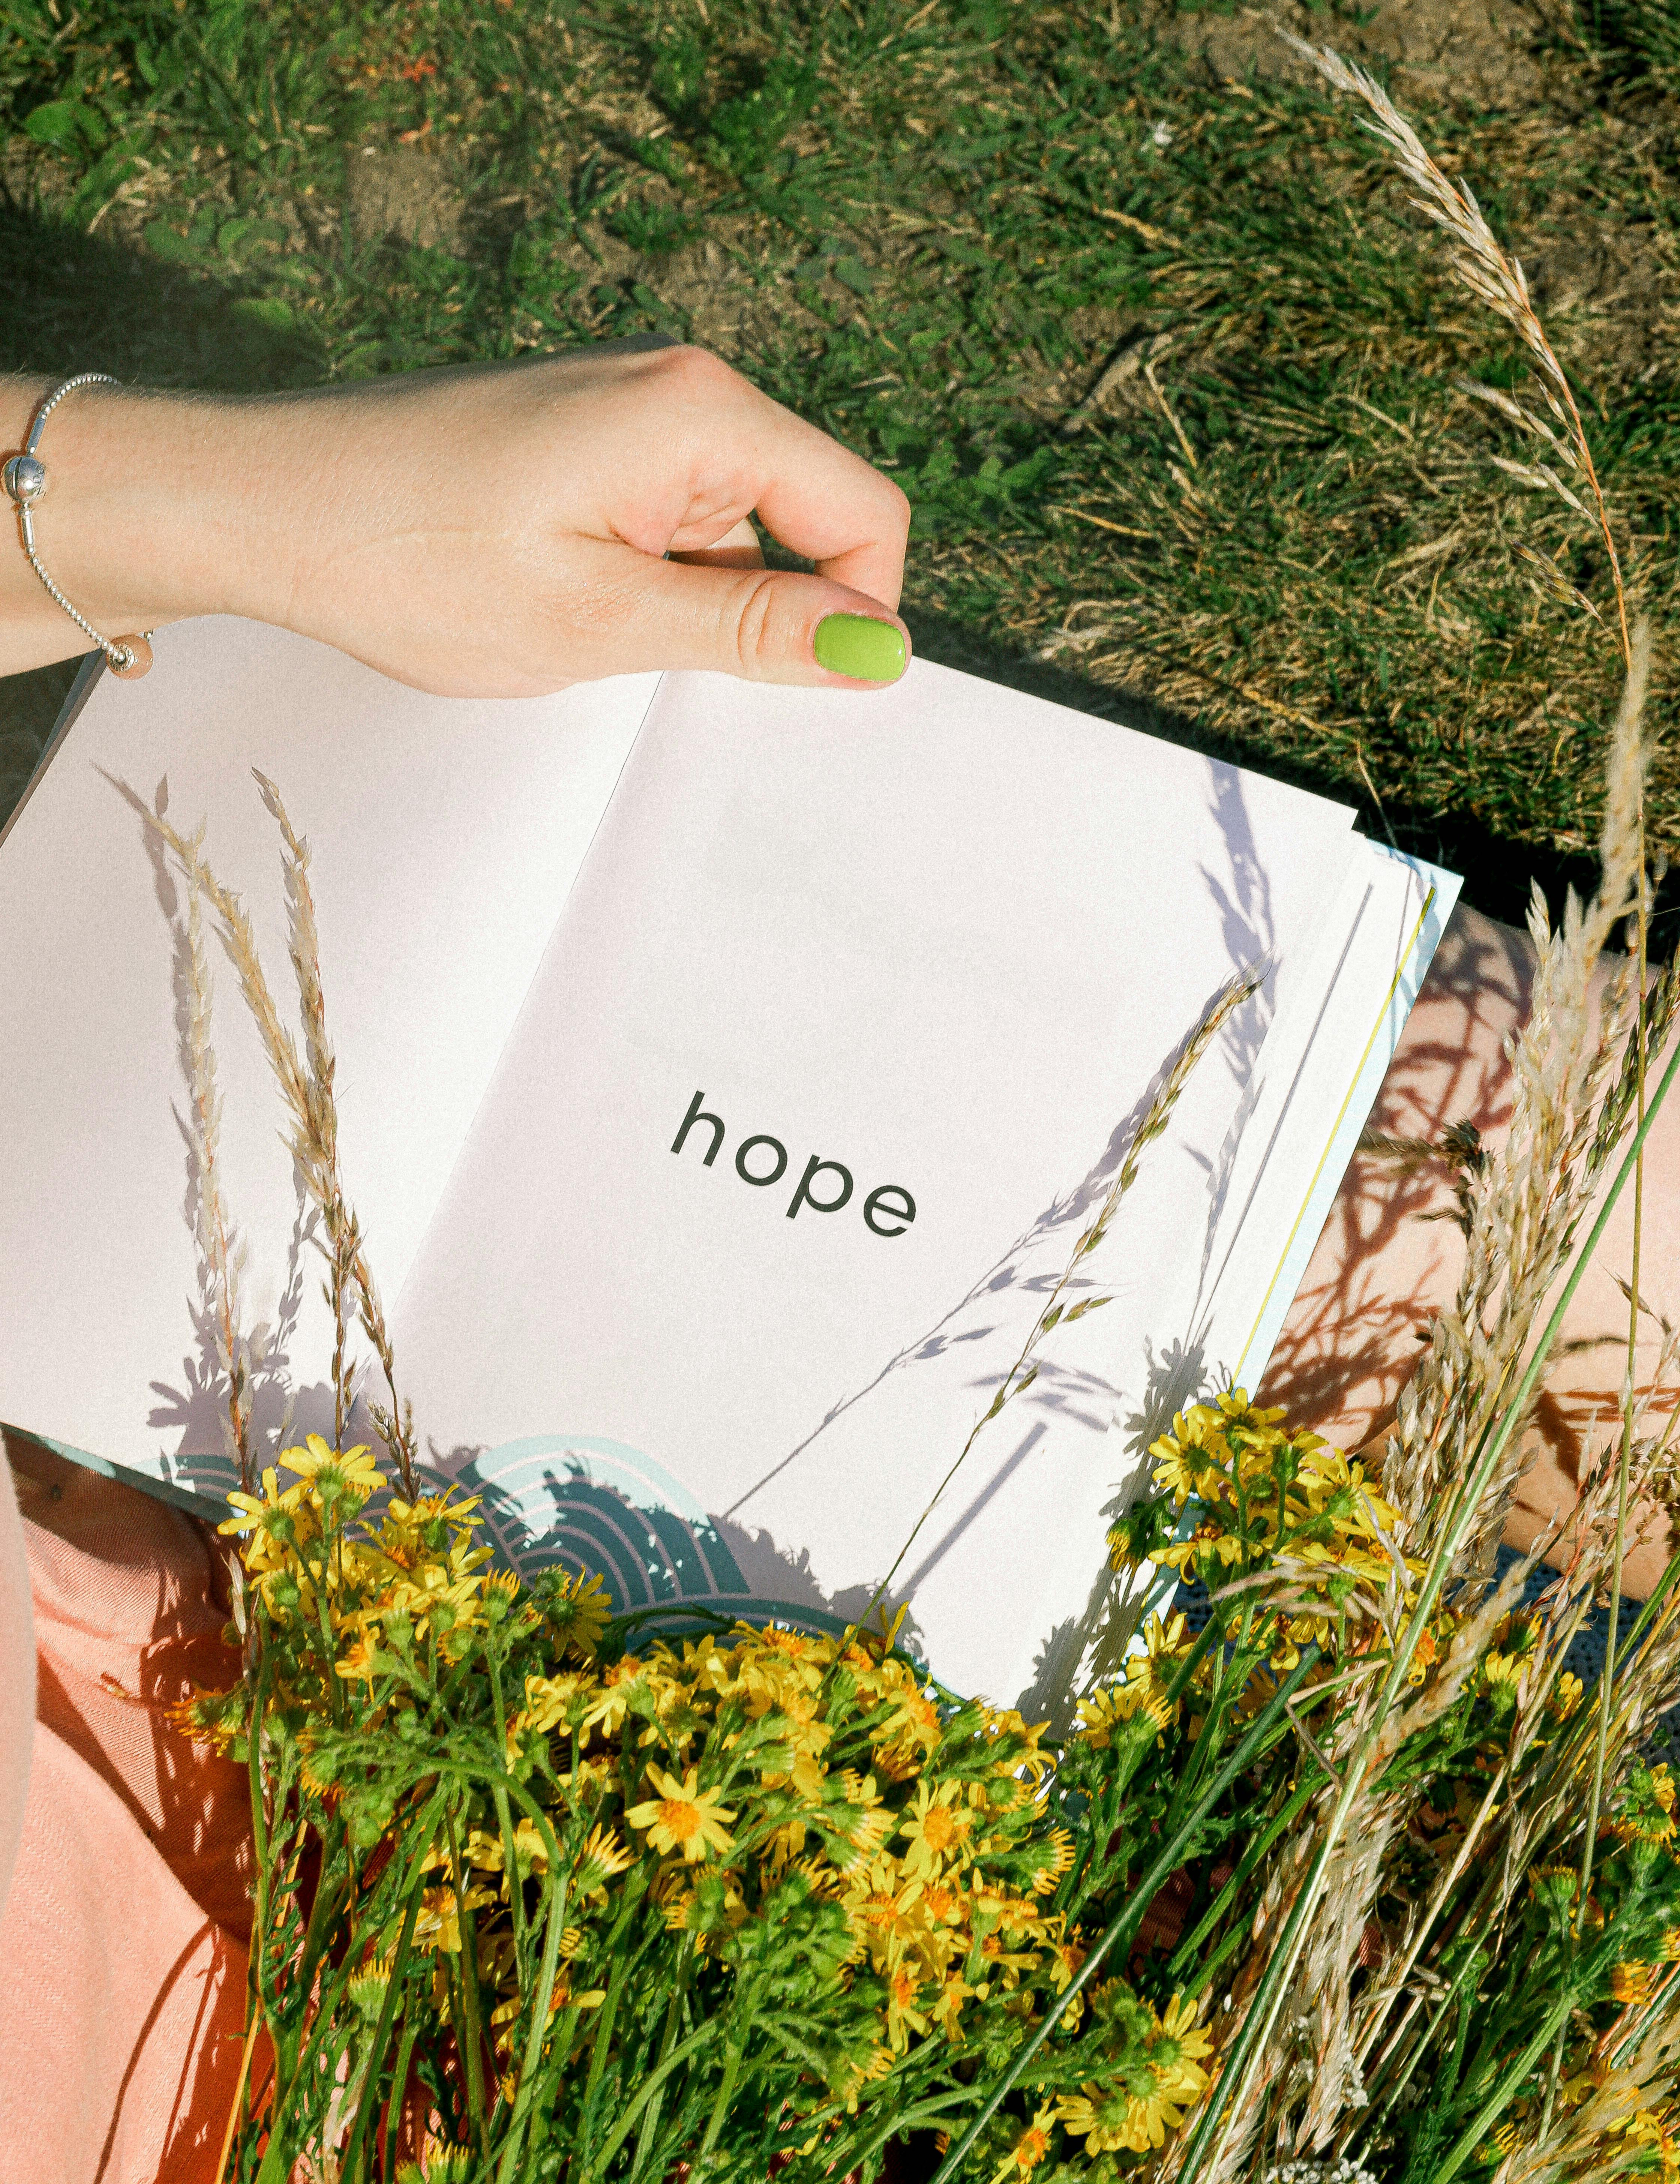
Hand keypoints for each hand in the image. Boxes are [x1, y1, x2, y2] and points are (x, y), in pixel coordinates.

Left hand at [0, 343, 912, 697]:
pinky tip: (563, 607)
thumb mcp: (598, 621)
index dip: (858, 612)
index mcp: (700, 412)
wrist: (260, 507)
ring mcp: (628, 416)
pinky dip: (645, 583)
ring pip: (735, 533)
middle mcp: (677, 392)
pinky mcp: (586, 445)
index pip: (862, 513)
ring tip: (587, 631)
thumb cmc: (411, 559)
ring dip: (693, 606)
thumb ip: (751, 631)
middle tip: (666, 671)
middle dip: (767, 614)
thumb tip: (879, 649)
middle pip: (806, 519)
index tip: (795, 689)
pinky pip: (669, 525)